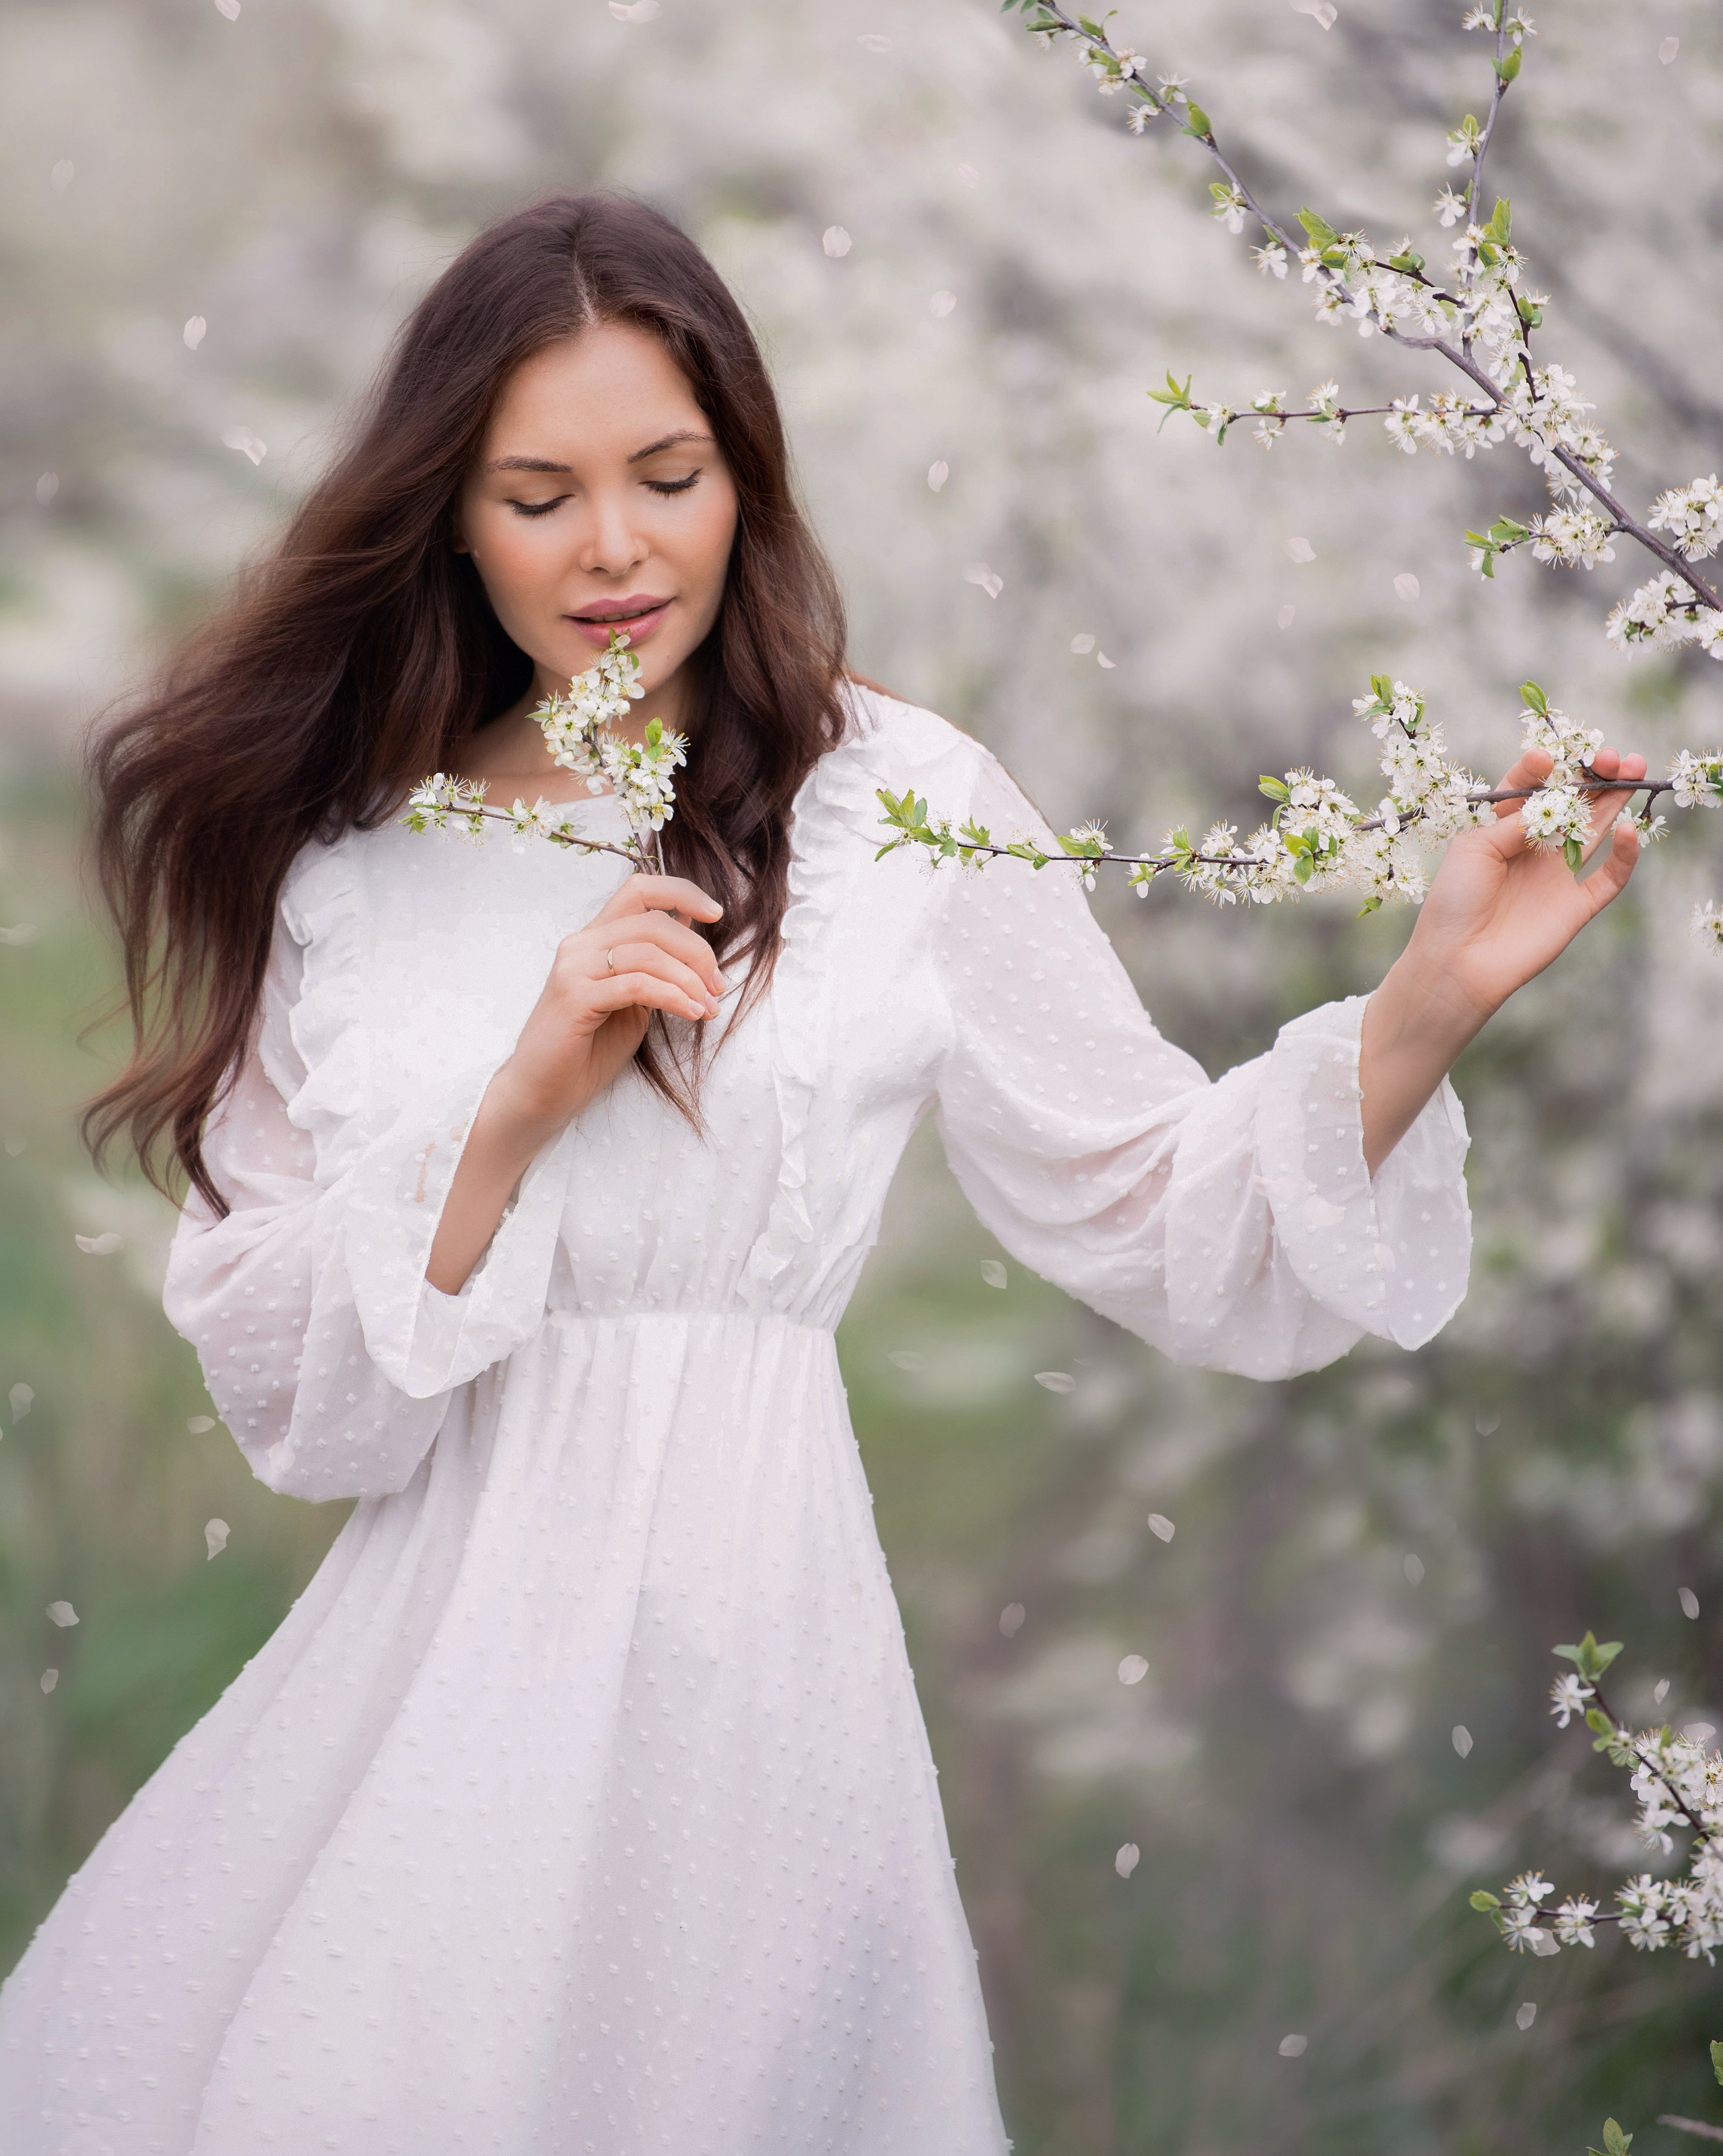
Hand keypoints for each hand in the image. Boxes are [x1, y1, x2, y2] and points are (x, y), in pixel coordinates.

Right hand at [483, 872, 726, 1147]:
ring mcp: (574, 969)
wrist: (544, 1091)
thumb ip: (656, 965)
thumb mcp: (634, 999)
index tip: (716, 913)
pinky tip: (690, 1013)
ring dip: (690, 980)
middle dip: (697, 951)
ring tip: (708, 1008)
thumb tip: (692, 927)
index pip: (639, 890)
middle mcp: (581, 945)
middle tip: (718, 986)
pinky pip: (636, 985)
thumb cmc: (589, 1050)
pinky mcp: (574, 998)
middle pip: (653, 922)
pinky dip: (672, 996)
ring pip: (648, 953)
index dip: (682, 892)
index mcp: (595, 938)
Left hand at [1399, 740, 1647, 1030]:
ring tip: (1634, 768)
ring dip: (1616, 799)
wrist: (1456, 962)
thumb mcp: (1474, 848)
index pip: (1529, 790)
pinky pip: (1610, 877)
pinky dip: (1625, 854)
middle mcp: (1533, 849)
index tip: (1547, 759)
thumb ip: (1515, 822)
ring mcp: (1557, 876)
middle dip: (1594, 776)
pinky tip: (1629, 829)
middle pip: (1573, 803)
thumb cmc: (1454, 902)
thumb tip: (1553, 801)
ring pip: (1597, 828)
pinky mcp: (1577, 906)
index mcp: (1501, 830)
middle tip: (1614, 755)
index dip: (1541, 771)